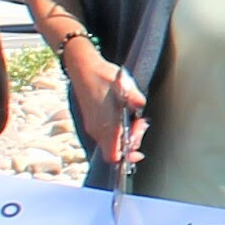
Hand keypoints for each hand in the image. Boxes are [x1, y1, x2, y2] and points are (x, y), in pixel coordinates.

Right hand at [63, 48, 145, 172]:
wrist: (83, 68)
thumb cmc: (103, 76)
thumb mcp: (124, 85)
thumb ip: (134, 98)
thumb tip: (140, 104)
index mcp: (105, 125)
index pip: (113, 155)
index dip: (127, 157)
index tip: (138, 151)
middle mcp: (97, 129)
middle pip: (116, 150)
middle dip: (132, 140)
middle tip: (140, 123)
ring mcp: (93, 125)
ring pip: (112, 141)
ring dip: (126, 134)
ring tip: (135, 117)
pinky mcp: (92, 120)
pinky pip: (107, 133)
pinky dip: (118, 129)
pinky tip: (125, 115)